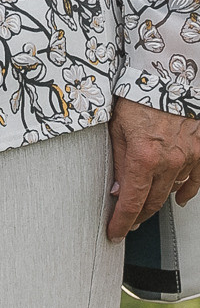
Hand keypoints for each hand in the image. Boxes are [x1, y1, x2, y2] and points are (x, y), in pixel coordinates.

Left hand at [107, 97, 199, 241]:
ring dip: (157, 202)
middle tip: (127, 222)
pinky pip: (196, 181)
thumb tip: (117, 189)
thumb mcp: (117, 127)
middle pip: (152, 202)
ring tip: (145, 208)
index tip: (115, 232)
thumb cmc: (138, 95)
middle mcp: (168, 162)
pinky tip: (179, 199)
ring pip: (172, 192)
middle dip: (137, 217)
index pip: (131, 202)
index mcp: (143, 157)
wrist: (167, 74)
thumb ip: (118, 160)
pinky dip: (186, 192)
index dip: (122, 222)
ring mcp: (188, 158)